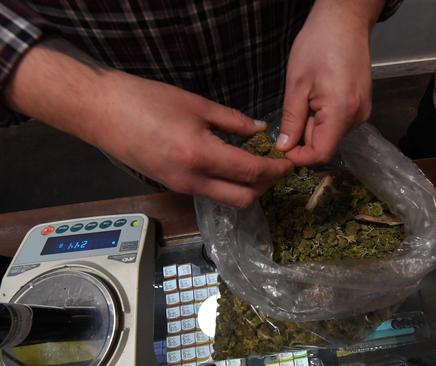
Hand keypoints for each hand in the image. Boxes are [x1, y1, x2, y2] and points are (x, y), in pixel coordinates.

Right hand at [4, 39, 291, 208]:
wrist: (101, 112)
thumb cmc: (147, 100)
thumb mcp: (196, 104)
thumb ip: (233, 121)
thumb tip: (261, 130)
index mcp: (202, 156)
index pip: (252, 173)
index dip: (276, 170)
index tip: (291, 162)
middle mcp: (194, 181)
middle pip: (244, 199)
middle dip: (266, 186)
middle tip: (276, 166)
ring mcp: (182, 188)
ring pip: (227, 199)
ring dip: (248, 187)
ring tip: (257, 164)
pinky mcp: (173, 186)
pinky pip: (210, 193)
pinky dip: (228, 183)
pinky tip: (231, 163)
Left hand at [276, 0, 381, 164]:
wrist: (344, 22)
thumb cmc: (318, 46)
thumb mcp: (296, 85)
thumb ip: (292, 120)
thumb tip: (285, 148)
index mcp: (341, 112)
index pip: (321, 153)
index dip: (299, 157)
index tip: (281, 148)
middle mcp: (357, 117)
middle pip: (326, 144)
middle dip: (303, 137)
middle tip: (289, 116)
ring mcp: (362, 112)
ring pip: (332, 134)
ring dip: (313, 126)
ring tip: (305, 99)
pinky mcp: (362, 106)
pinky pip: (339, 123)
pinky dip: (323, 118)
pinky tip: (316, 97)